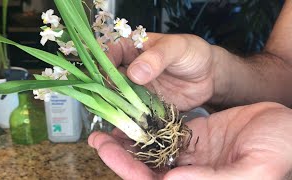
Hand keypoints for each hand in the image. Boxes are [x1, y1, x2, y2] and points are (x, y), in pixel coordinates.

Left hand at [88, 102, 291, 179]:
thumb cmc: (281, 150)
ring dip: (130, 138)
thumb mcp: (253, 170)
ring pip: (153, 148)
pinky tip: (134, 114)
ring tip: (107, 126)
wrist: (289, 127)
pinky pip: (167, 130)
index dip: (129, 170)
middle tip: (97, 139)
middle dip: (121, 154)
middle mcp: (190, 173)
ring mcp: (191, 153)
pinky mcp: (195, 134)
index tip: (108, 152)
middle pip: (147, 167)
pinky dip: (149, 124)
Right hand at [107, 33, 214, 110]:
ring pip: (116, 96)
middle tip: (105, 102)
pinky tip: (123, 126)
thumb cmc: (193, 53)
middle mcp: (128, 67)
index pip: (107, 53)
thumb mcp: (177, 48)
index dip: (102, 65)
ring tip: (113, 116)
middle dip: (103, 89)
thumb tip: (134, 73)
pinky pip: (130, 111)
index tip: (104, 79)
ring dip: (114, 106)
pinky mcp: (143, 104)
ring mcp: (134, 87)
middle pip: (107, 78)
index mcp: (130, 47)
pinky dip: (126, 118)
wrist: (209, 77)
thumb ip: (157, 58)